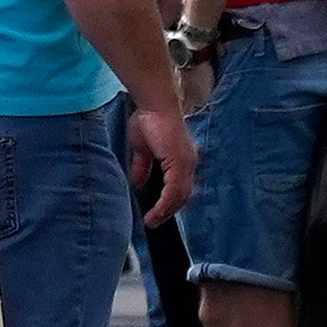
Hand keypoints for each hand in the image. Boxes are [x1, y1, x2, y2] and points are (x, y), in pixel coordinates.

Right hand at [120, 91, 196, 228]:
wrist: (154, 105)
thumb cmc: (148, 119)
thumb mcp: (142, 149)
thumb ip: (142, 166)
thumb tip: (137, 182)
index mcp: (181, 159)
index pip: (179, 187)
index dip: (169, 202)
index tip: (157, 213)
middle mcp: (188, 163)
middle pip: (182, 196)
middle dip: (168, 211)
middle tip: (154, 222)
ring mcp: (186, 164)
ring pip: (179, 196)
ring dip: (166, 211)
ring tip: (153, 221)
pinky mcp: (179, 163)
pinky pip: (173, 191)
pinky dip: (165, 204)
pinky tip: (155, 212)